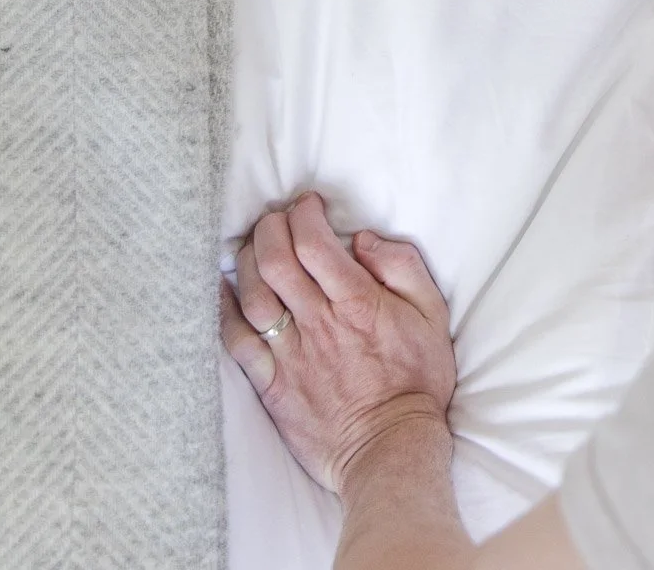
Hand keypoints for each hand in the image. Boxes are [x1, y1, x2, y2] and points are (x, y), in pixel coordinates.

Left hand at [220, 193, 456, 493]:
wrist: (391, 446)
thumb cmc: (417, 380)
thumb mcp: (433, 315)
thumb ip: (403, 269)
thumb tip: (365, 240)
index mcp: (358, 304)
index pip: (315, 244)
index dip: (304, 215)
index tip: (308, 206)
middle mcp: (319, 324)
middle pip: (275, 261)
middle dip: (269, 229)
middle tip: (276, 218)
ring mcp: (290, 355)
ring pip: (252, 294)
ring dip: (246, 261)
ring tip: (253, 246)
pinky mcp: (272, 384)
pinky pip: (236, 341)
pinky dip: (222, 310)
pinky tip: (220, 288)